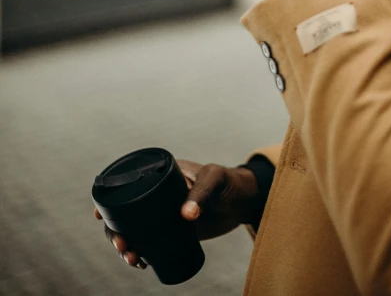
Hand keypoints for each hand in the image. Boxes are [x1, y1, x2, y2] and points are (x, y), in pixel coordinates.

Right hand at [94, 159, 259, 269]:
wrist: (243, 201)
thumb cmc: (228, 181)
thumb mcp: (215, 182)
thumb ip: (202, 195)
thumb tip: (186, 216)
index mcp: (160, 173)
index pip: (127, 183)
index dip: (109, 200)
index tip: (100, 216)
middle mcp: (157, 192)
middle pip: (125, 211)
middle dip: (116, 231)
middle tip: (124, 246)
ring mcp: (163, 212)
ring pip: (135, 229)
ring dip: (127, 245)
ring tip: (133, 259)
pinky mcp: (172, 229)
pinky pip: (150, 240)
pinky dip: (142, 251)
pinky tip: (141, 263)